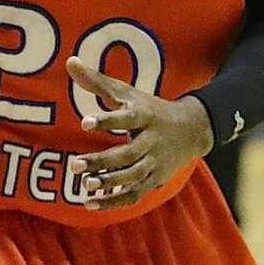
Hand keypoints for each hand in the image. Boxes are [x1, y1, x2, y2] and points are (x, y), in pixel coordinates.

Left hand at [66, 56, 213, 210]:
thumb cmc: (149, 108)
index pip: (126, 118)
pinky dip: (113, 201)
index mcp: (144, 116)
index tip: (84, 122)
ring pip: (132, 176)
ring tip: (84, 184)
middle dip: (101, 161)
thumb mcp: (127, 92)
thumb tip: (69, 61)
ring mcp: (154, 162)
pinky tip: (89, 203)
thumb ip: (97, 81)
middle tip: (74, 164)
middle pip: (127, 154)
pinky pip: (134, 194)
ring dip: (108, 182)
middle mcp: (151, 141)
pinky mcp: (154, 179)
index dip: (106, 120)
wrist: (194, 129)